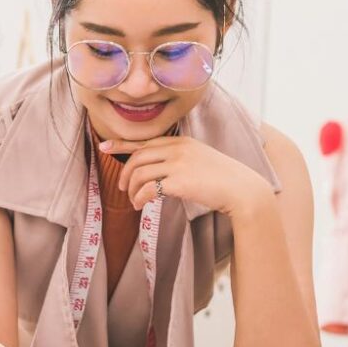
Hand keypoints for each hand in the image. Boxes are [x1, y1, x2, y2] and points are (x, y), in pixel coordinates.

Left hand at [101, 137, 269, 214]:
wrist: (243, 190)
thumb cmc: (223, 180)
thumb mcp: (200, 160)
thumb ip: (179, 159)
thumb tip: (158, 172)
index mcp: (181, 141)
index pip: (146, 140)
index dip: (122, 144)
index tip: (104, 147)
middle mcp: (178, 148)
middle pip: (138, 156)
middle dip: (125, 172)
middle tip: (122, 188)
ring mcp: (178, 164)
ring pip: (140, 173)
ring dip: (131, 189)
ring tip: (133, 202)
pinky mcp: (179, 181)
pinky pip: (148, 189)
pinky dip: (139, 198)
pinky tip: (140, 206)